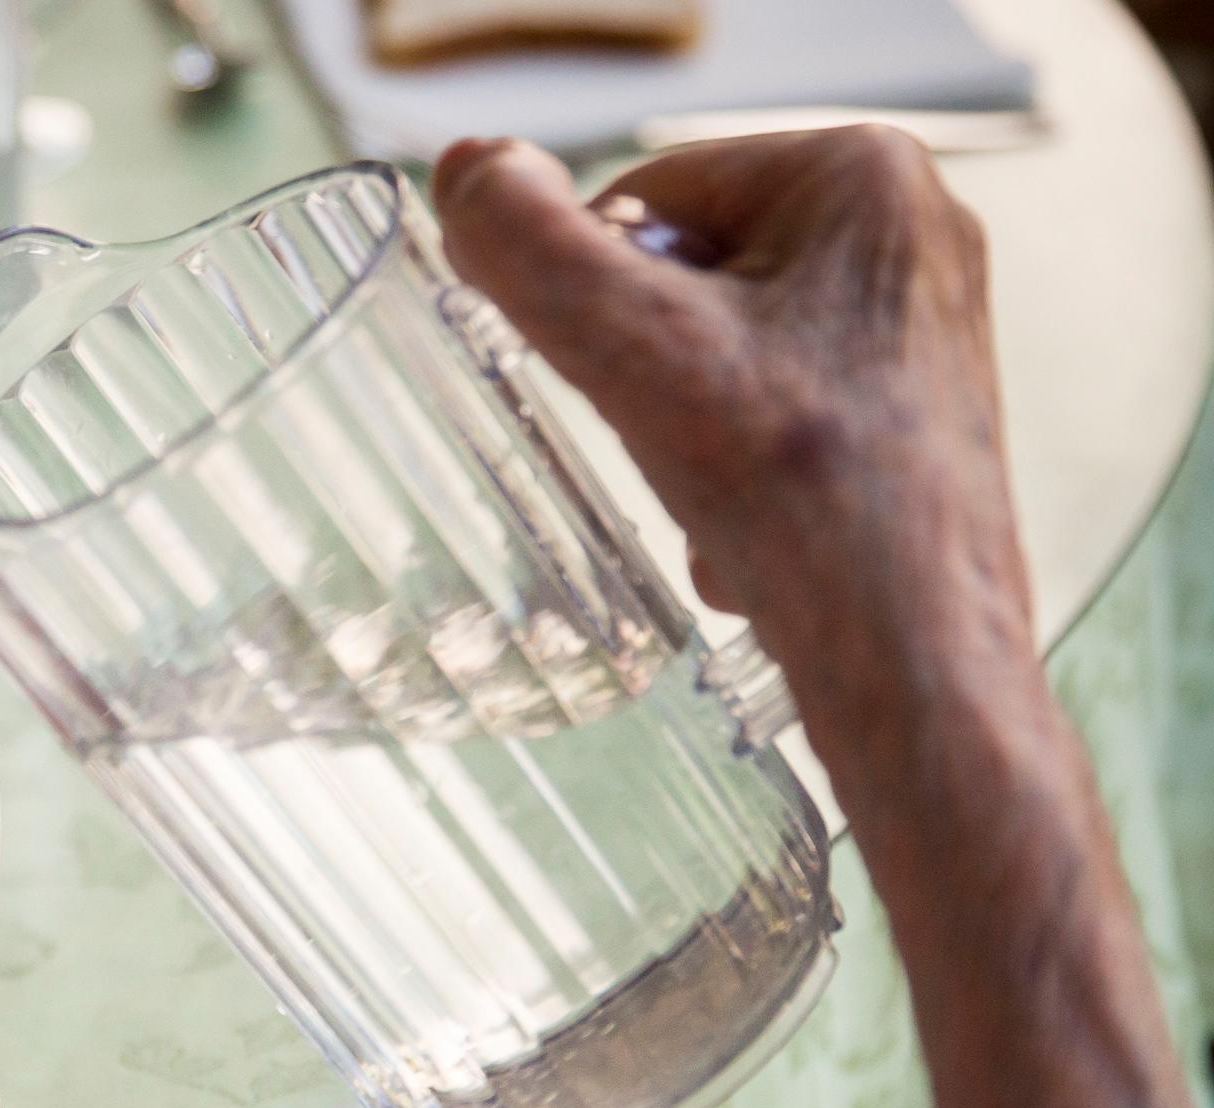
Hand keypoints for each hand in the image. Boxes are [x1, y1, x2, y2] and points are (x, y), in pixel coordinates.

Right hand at [429, 130, 1033, 765]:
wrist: (913, 661)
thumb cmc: (813, 507)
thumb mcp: (639, 356)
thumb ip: (533, 249)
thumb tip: (468, 171)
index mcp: (859, 177)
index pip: (642, 195)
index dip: (597, 300)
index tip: (629, 383)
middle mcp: (907, 233)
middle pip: (680, 276)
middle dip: (649, 376)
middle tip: (686, 446)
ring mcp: (915, 324)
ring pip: (715, 351)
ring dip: (685, 433)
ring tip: (728, 493)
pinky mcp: (907, 408)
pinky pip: (766, 410)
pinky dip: (737, 473)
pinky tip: (757, 527)